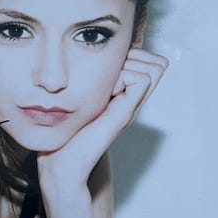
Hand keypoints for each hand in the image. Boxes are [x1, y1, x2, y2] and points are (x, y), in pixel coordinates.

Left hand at [37, 48, 168, 201]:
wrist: (60, 161)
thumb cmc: (65, 131)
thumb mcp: (79, 100)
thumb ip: (90, 83)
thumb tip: (94, 57)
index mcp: (122, 97)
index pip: (149, 61)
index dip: (131, 56)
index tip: (104, 70)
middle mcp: (131, 102)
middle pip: (156, 63)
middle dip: (132, 59)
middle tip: (105, 78)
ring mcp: (130, 108)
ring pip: (152, 68)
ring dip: (127, 67)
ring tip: (104, 86)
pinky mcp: (124, 114)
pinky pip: (141, 79)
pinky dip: (123, 77)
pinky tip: (104, 93)